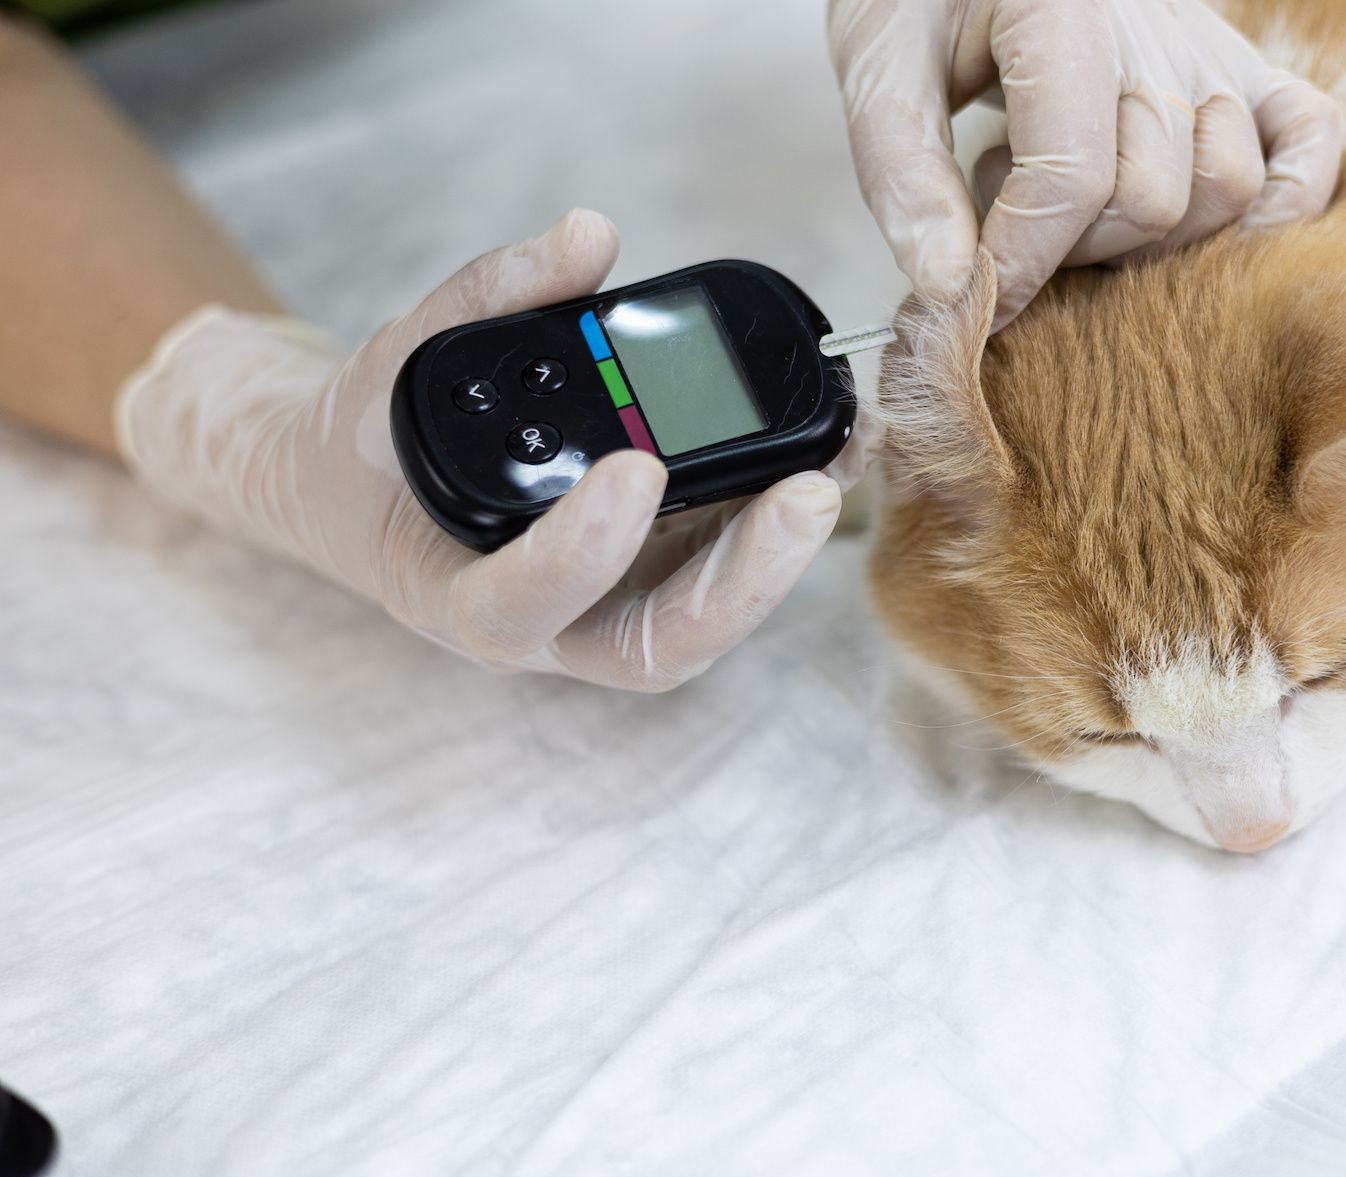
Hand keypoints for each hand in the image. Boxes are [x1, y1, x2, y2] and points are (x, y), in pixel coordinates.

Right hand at [116, 210, 860, 691]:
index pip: (518, 606)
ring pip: (710, 617)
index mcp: (459, 597)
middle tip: (809, 491)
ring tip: (841, 456)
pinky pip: (727, 568)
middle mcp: (552, 628)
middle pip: (658, 643)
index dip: (580, 553)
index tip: (635, 467)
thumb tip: (587, 235)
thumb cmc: (381, 444)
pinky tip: (831, 448)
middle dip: (743, 577)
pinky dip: (780, 516)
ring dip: (784, 550)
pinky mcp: (660, 581)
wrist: (375, 492)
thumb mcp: (408, 358)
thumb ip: (490, 297)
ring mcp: (614, 612)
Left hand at [829, 0, 1342, 326]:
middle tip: (1012, 222)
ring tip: (1075, 199)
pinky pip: (1310, 143)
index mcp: (1065, 9)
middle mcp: (1159, 26)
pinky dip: (1279, 203)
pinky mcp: (1244, 67)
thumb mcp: (881, 68)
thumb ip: (904, 177)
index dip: (1021, 262)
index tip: (972, 299)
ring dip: (1149, 233)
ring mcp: (1212, 48)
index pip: (1073, 178)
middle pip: (1154, 198)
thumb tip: (950, 289)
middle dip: (1073, 248)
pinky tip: (1199, 226)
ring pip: (1225, 189)